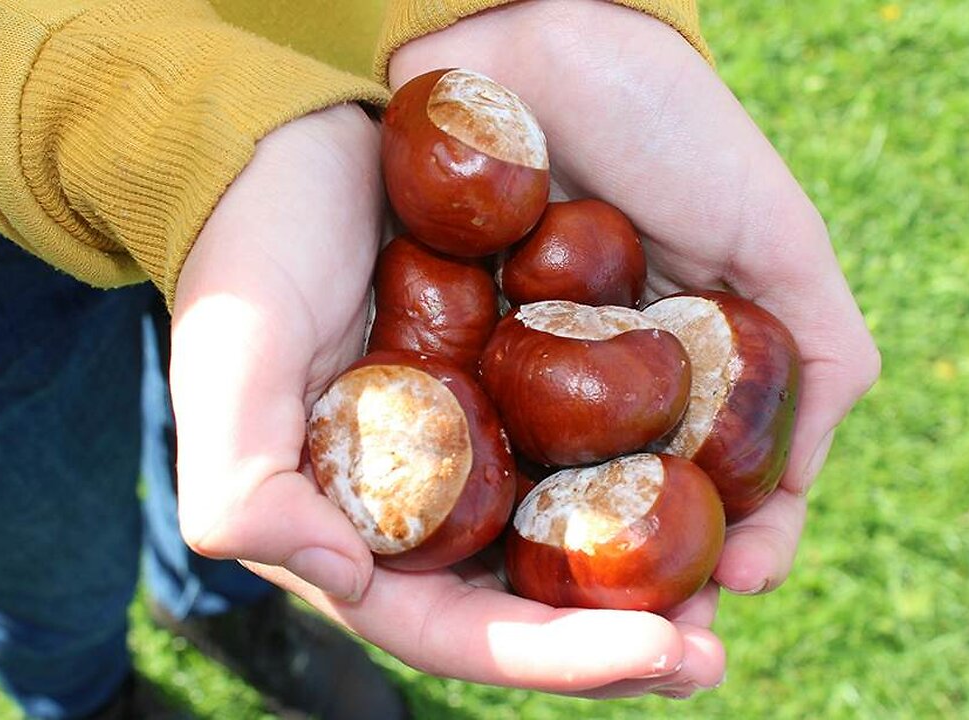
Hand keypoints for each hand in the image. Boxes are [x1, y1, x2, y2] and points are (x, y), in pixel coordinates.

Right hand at [172, 103, 723, 698]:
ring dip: (660, 568)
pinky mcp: (539, 370)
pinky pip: (612, 435)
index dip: (555, 657)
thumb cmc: (257, 248)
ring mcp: (496, 434)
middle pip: (537, 601)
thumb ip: (248, 489)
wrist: (309, 130)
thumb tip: (348, 581)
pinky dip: (665, 463)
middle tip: (711, 649)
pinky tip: (726, 472)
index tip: (655, 653)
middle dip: (628, 639)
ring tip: (738, 577)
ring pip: (586, 531)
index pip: (459, 628)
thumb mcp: (231, 365)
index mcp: (369, 523)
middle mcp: (441, 494)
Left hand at [387, 0, 880, 597]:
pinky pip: (450, 446)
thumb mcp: (775, 242)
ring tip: (583, 623)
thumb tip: (787, 504)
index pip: (705, 496)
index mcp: (676, 376)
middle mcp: (589, 394)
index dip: (726, 555)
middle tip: (664, 644)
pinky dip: (473, 497)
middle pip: (610, 525)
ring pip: (527, 510)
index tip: (734, 595)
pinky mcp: (430, 353)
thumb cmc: (668, 126)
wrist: (537, 30)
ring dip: (557, 581)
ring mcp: (507, 380)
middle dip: (636, 597)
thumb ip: (817, 360)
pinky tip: (487, 537)